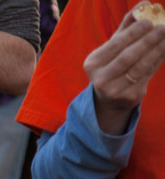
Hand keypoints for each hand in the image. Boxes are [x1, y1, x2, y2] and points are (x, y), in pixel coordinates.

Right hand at [85, 2, 164, 133]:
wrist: (110, 97)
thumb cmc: (113, 64)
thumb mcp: (115, 46)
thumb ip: (128, 26)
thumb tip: (145, 3)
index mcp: (93, 63)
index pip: (115, 45)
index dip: (133, 33)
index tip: (150, 21)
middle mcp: (100, 79)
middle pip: (127, 57)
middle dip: (147, 41)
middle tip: (162, 28)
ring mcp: (114, 90)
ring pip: (140, 67)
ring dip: (157, 50)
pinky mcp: (129, 97)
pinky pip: (148, 76)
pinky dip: (158, 60)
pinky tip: (164, 49)